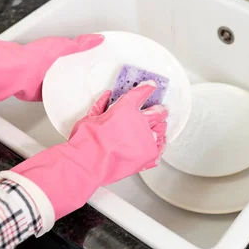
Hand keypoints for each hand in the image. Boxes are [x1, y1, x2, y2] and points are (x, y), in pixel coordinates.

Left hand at [0, 32, 103, 103]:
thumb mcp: (64, 47)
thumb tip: (99, 38)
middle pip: (77, 68)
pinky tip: (77, 99)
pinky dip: (69, 96)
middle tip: (101, 77)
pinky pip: (63, 94)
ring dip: (77, 85)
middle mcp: (57, 65)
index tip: (104, 59)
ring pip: (70, 81)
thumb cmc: (36, 57)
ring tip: (92, 90)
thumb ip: (81, 44)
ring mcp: (53, 78)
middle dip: (87, 73)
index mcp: (61, 52)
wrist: (18, 75)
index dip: (92, 56)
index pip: (81, 53)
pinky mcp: (48, 91)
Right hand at [10, 81, 167, 219]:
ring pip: (161, 129)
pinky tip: (159, 144)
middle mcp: (140, 122)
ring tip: (160, 128)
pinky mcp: (148, 155)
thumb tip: (105, 97)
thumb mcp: (90, 117)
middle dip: (160, 110)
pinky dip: (159, 145)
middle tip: (161, 109)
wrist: (89, 162)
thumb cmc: (87, 141)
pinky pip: (159, 148)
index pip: (141, 93)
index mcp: (126, 109)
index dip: (147, 88)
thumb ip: (100, 106)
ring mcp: (146, 139)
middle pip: (158, 112)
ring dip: (160, 127)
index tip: (151, 85)